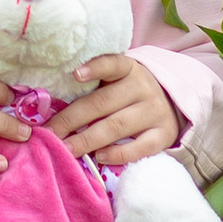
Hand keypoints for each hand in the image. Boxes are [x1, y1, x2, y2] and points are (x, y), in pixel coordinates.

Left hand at [47, 55, 180, 168]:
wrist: (172, 103)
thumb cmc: (129, 92)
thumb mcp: (117, 81)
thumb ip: (94, 88)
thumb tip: (52, 109)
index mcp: (128, 69)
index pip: (112, 63)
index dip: (94, 68)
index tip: (74, 75)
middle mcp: (142, 88)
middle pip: (103, 103)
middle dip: (72, 120)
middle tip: (50, 134)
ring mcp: (155, 111)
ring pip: (117, 126)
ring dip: (88, 140)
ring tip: (66, 149)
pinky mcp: (163, 134)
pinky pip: (140, 147)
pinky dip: (118, 154)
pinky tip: (99, 157)